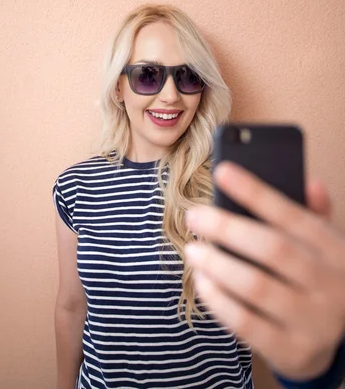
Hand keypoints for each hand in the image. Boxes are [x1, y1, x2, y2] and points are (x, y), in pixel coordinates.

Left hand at [185, 162, 344, 379]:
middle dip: (227, 228)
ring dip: (217, 264)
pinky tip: (201, 282)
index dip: (256, 192)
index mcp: (336, 252)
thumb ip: (313, 216)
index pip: (294, 215)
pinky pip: (246, 324)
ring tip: (192, 250)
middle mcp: (330, 285)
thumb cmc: (316, 280)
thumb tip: (309, 183)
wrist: (338, 341)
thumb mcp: (324, 248)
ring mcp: (313, 321)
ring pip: (256, 287)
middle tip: (193, 216)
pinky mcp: (291, 350)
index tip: (222, 170)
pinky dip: (218, 300)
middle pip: (273, 249)